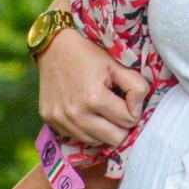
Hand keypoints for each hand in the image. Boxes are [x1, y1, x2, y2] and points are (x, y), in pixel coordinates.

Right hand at [36, 29, 149, 147]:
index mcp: (93, 98)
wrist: (53, 46)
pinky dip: (86, 129)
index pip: (128, 121)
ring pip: (96, 142)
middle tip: (117, 108)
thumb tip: (137, 111)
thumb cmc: (88, 53)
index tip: (126, 98)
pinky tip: (85, 111)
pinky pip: (77, 137)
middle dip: (120, 125)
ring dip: (103, 130)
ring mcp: (60, 121)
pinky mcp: (50, 122)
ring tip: (100, 109)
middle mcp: (75, 114)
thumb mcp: (116, 64)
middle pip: (114, 140)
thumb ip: (135, 86)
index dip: (132, 110)